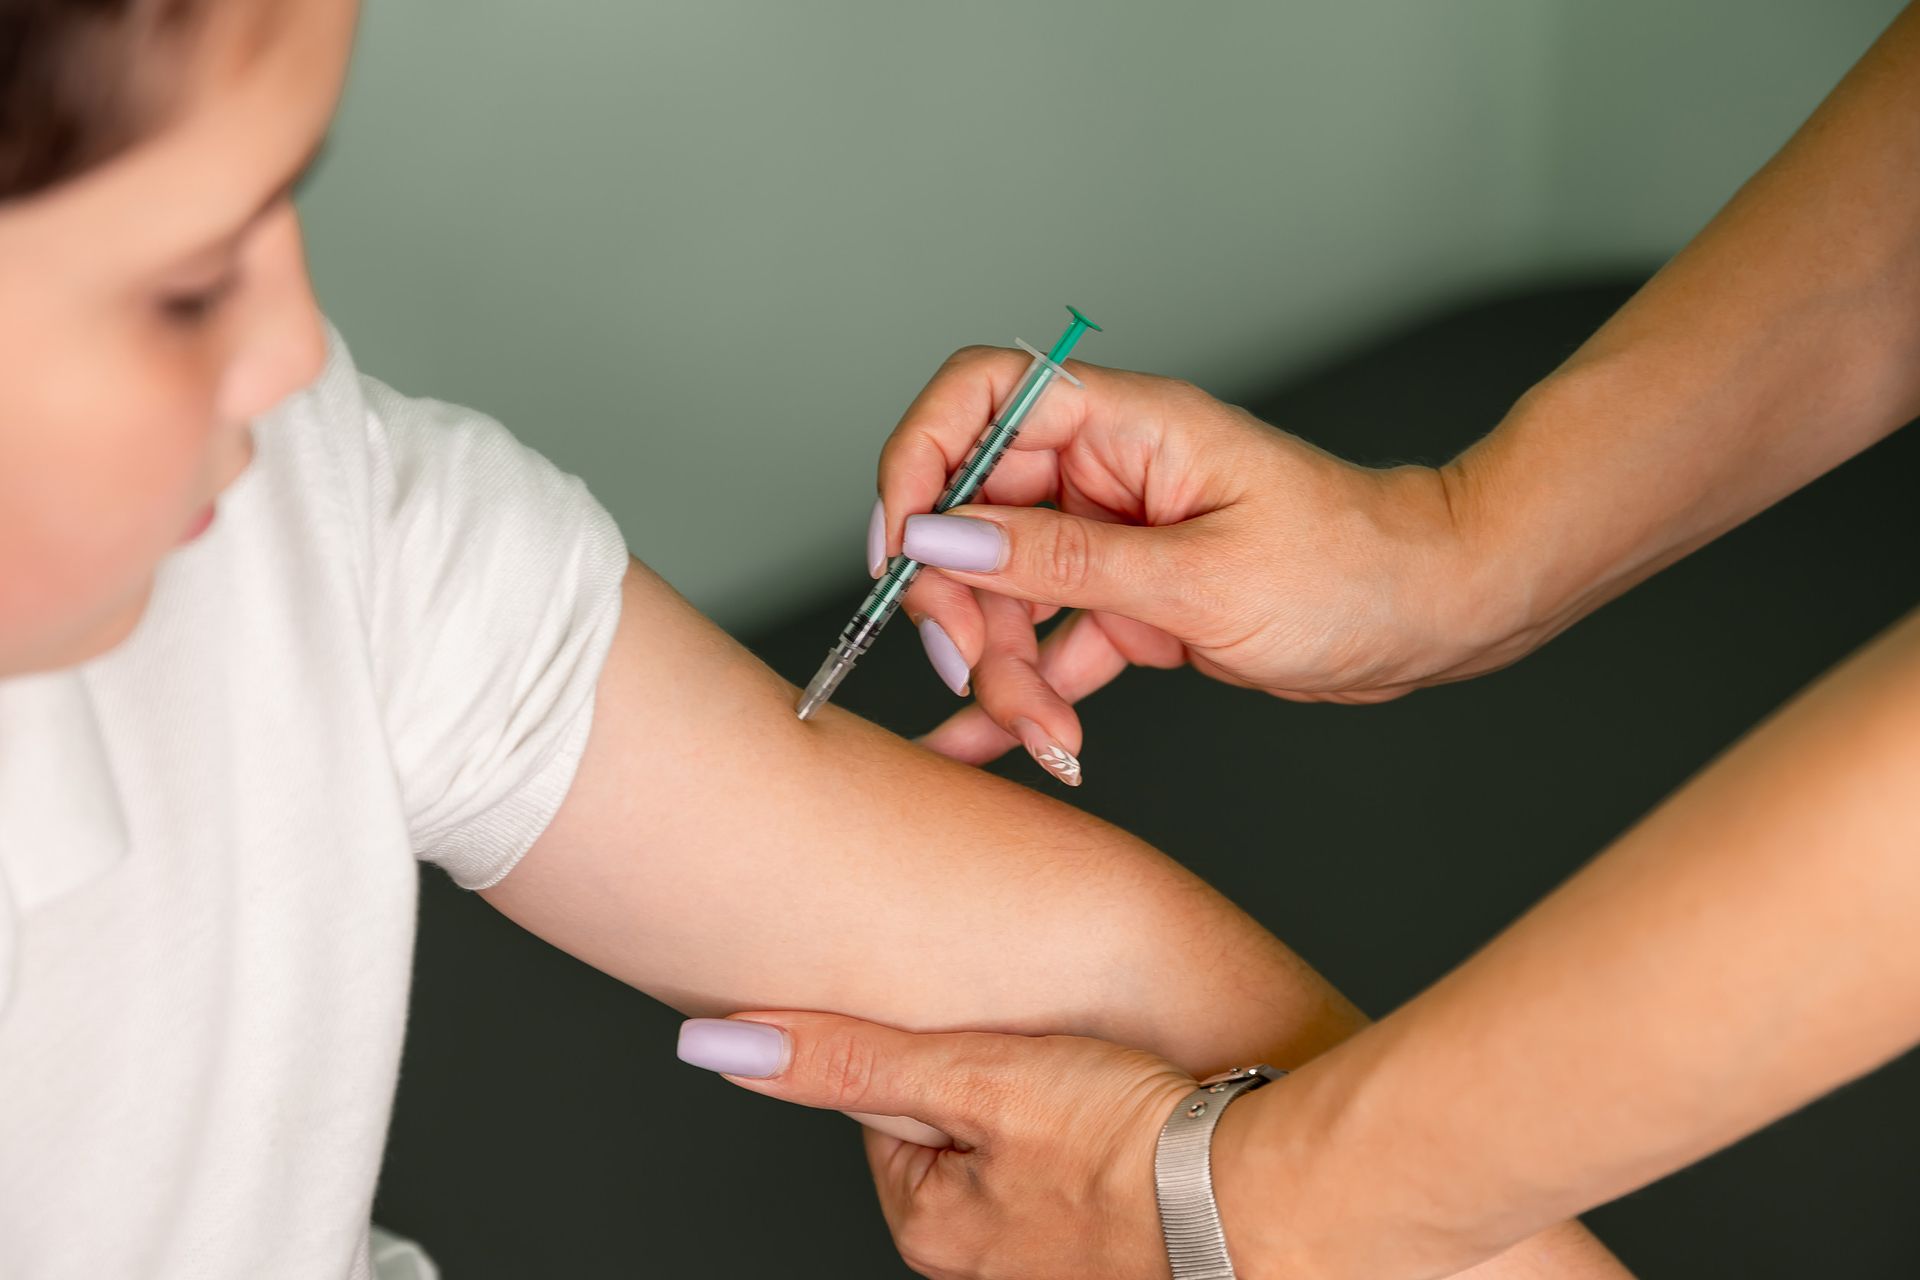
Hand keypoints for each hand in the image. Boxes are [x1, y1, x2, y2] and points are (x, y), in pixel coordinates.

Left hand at [676, 1012, 1196, 1279]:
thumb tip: (715, 1046)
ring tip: (1109, 1088)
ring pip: (1034, 1156)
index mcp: (933, 1229)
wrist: (1265, 1199)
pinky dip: (1114, 1143)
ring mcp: (1060, 1268)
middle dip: (1002, 1087)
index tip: (985, 1036)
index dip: (937, 1054)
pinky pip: (1095, 1179)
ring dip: (1064, 1114)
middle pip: (965, 1136)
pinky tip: (1146, 1117)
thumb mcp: (971, 1077)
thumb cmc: (1126, 1142)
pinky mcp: (1126, 1256)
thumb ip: (848, 1060)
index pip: (892, 1110)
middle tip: (1056, 1058)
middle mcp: (988, 1266)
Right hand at [871, 347, 1502, 776]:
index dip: (920, 459)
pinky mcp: (1131, 602)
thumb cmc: (1352, 571)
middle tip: (970, 669)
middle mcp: (1108, 472)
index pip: (980, 396)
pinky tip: (994, 747)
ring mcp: (1116, 539)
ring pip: (1006, 592)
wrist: (1435, 616)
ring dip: (1001, 668)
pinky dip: (1026, 694)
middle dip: (958, 600)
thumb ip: (1061, 560)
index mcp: (1126, 426)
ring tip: (1040, 736)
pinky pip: (1050, 644)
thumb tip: (939, 535)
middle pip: (975, 513)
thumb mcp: (1199, 577)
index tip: (902, 548)